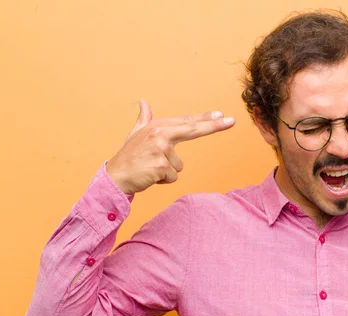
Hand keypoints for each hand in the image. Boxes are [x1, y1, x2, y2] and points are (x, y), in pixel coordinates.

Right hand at [106, 99, 235, 193]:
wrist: (115, 176)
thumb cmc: (128, 156)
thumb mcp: (136, 134)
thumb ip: (144, 119)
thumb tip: (144, 102)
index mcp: (158, 126)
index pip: (187, 122)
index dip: (205, 119)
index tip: (222, 115)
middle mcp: (161, 135)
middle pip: (193, 130)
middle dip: (214, 126)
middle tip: (232, 121)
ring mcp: (162, 150)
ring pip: (179, 165)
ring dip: (167, 171)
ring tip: (151, 168)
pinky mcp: (161, 166)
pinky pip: (173, 177)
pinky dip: (163, 180)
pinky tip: (150, 176)